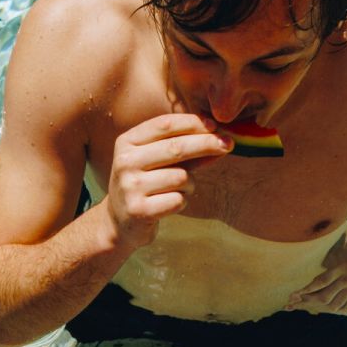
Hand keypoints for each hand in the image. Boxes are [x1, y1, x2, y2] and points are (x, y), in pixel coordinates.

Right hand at [104, 114, 231, 250]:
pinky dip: (182, 201)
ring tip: (181, 190)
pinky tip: (170, 204)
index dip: (193, 123)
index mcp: (127, 142)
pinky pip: (178, 200)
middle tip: (228, 144)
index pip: (165, 124)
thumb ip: (185, 151)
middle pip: (176, 147)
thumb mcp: (158, 162)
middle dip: (206, 144)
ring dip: (191, 184)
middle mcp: (125, 161)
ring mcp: (130, 186)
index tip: (215, 126)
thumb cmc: (144, 185)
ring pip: (181, 177)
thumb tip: (220, 140)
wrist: (118, 223)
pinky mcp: (139, 210)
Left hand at [287, 226, 346, 314]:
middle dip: (307, 302)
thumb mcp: (346, 235)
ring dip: (319, 307)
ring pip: (334, 305)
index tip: (294, 294)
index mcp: (341, 266)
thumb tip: (314, 244)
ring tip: (308, 306)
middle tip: (295, 303)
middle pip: (324, 297)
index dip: (306, 290)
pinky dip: (337, 310)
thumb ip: (331, 243)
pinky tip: (330, 309)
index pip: (320, 282)